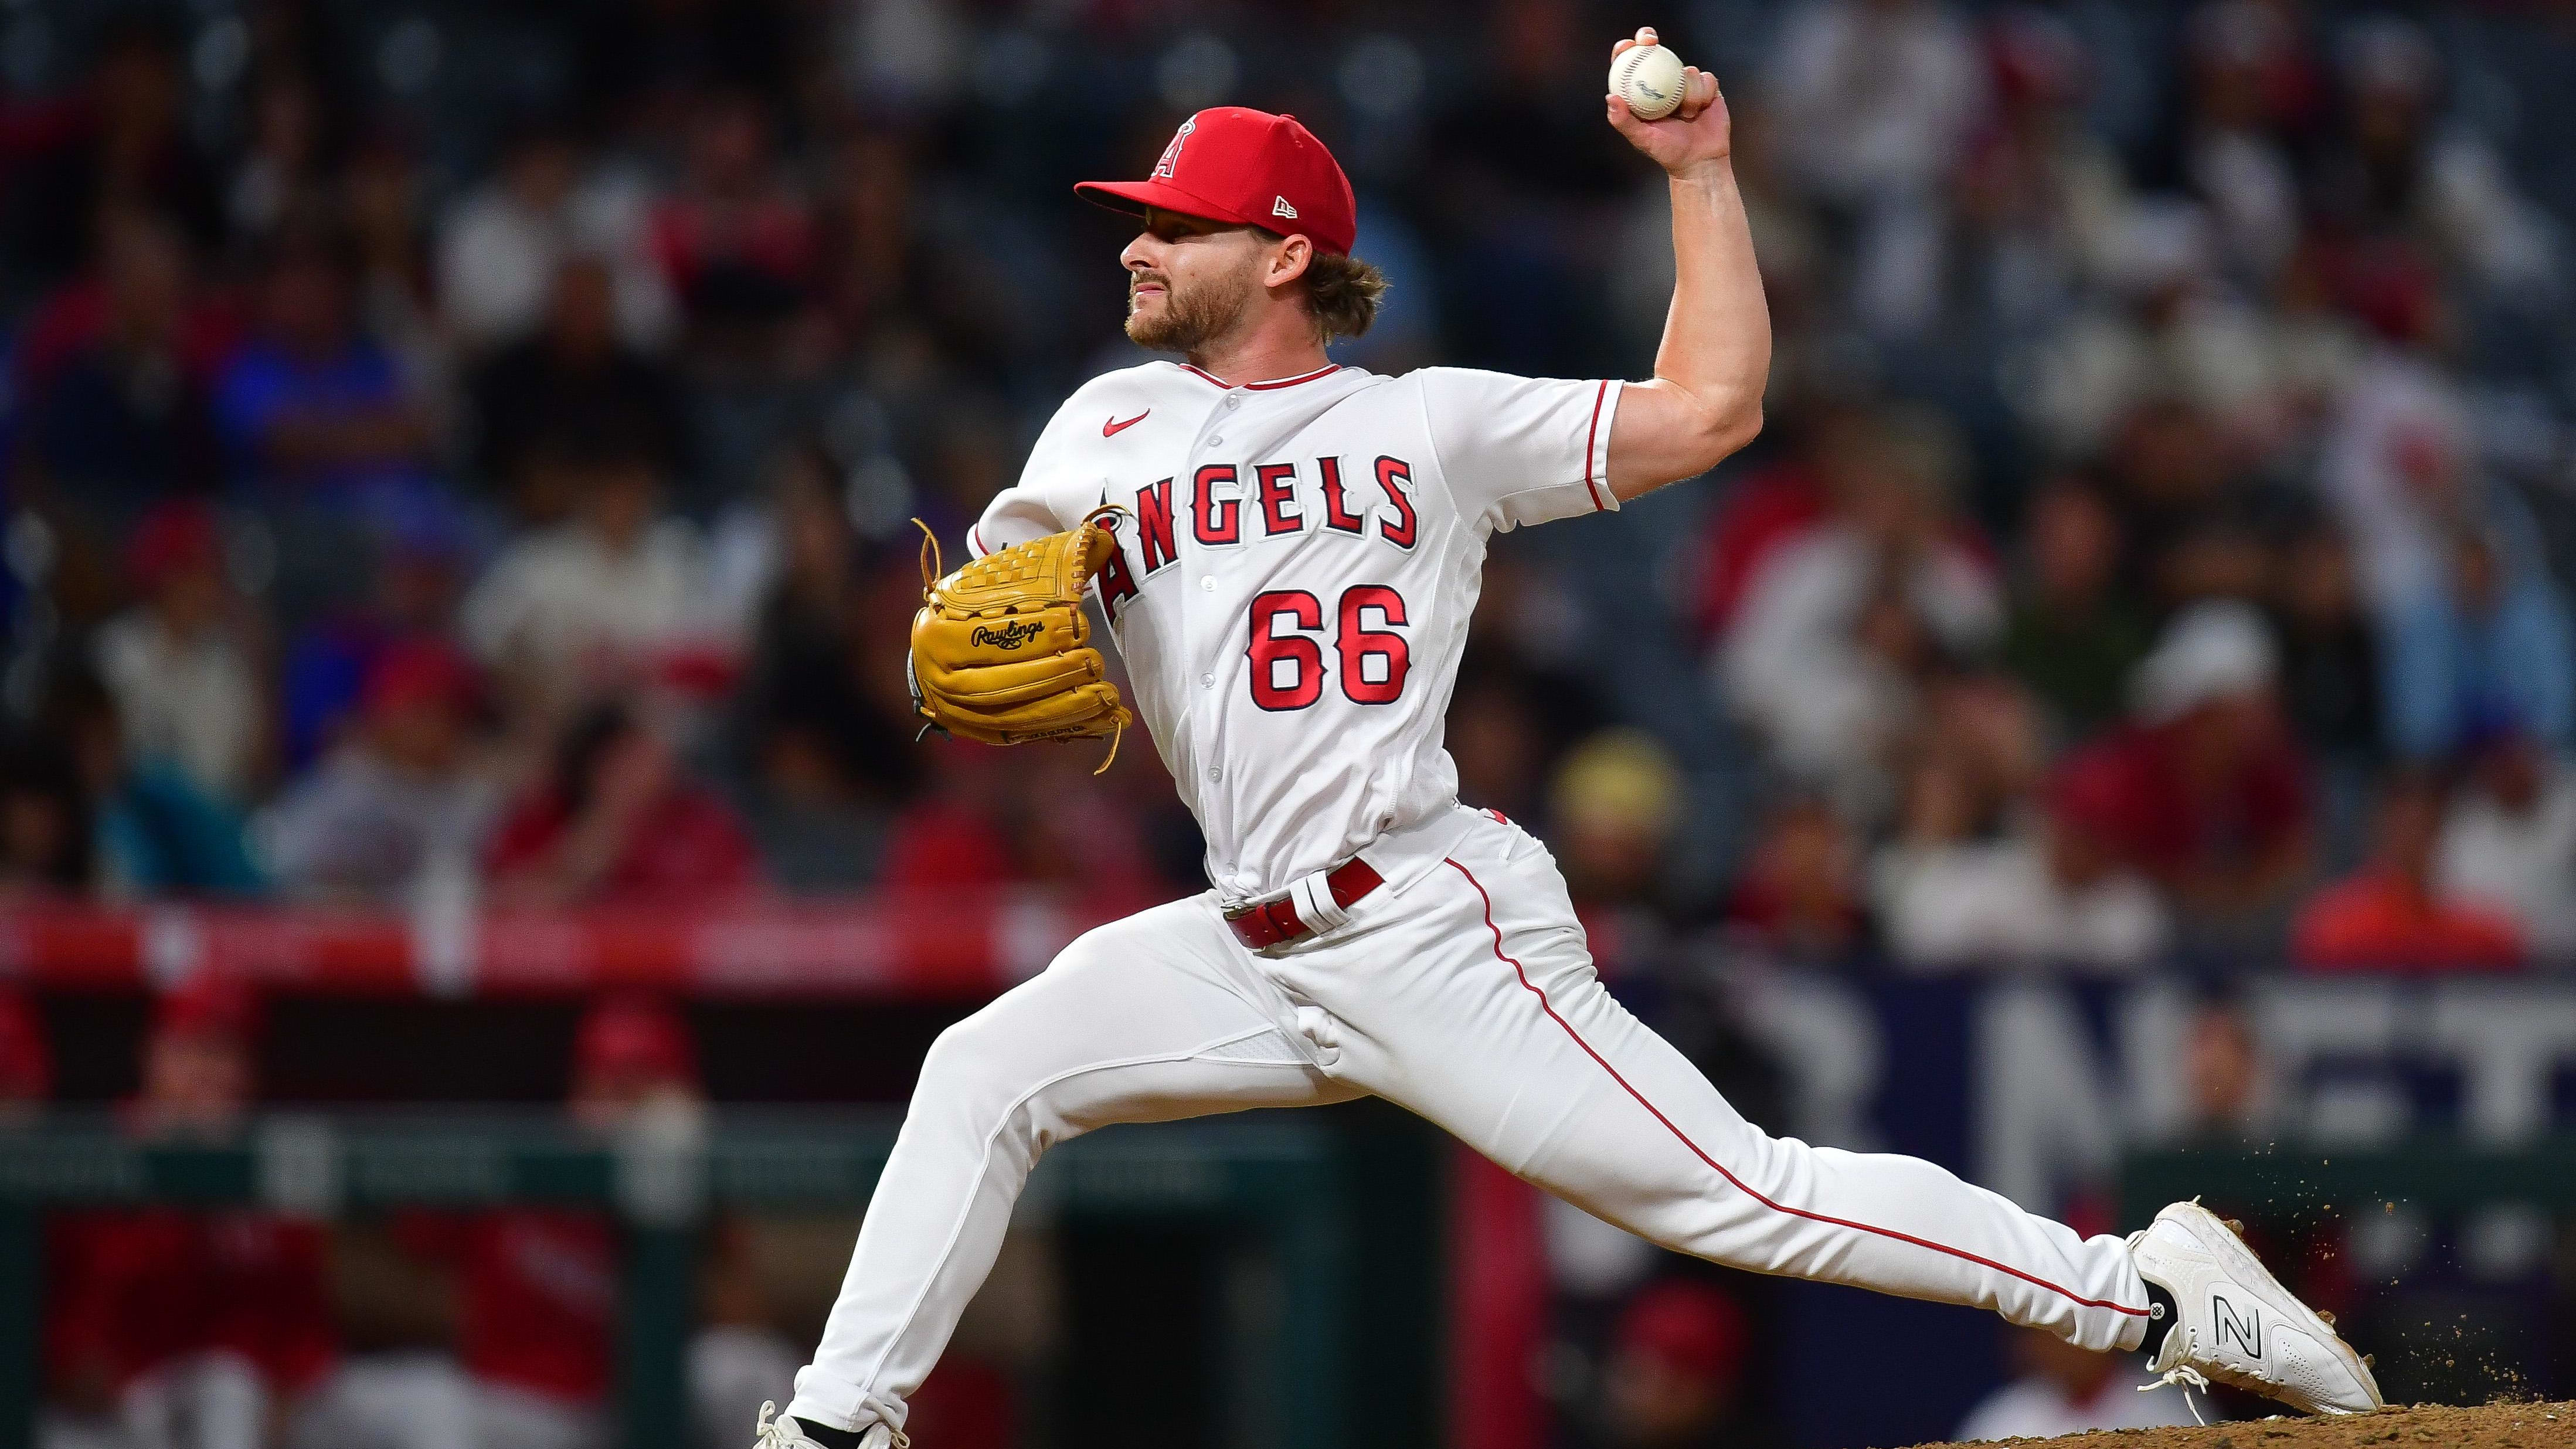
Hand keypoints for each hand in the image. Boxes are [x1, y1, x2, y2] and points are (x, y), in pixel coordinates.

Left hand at [1606, 27, 1731, 176]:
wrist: (1699, 161)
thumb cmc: (1667, 152)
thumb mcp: (1642, 138)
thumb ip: (1624, 120)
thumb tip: (1611, 97)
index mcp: (1643, 94)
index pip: (1630, 66)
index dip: (1626, 50)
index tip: (1627, 46)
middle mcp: (1663, 85)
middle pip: (1654, 52)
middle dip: (1648, 39)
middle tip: (1649, 41)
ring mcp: (1685, 84)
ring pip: (1686, 69)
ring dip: (1687, 91)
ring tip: (1686, 116)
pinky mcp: (1707, 87)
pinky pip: (1706, 78)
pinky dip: (1702, 93)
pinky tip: (1700, 110)